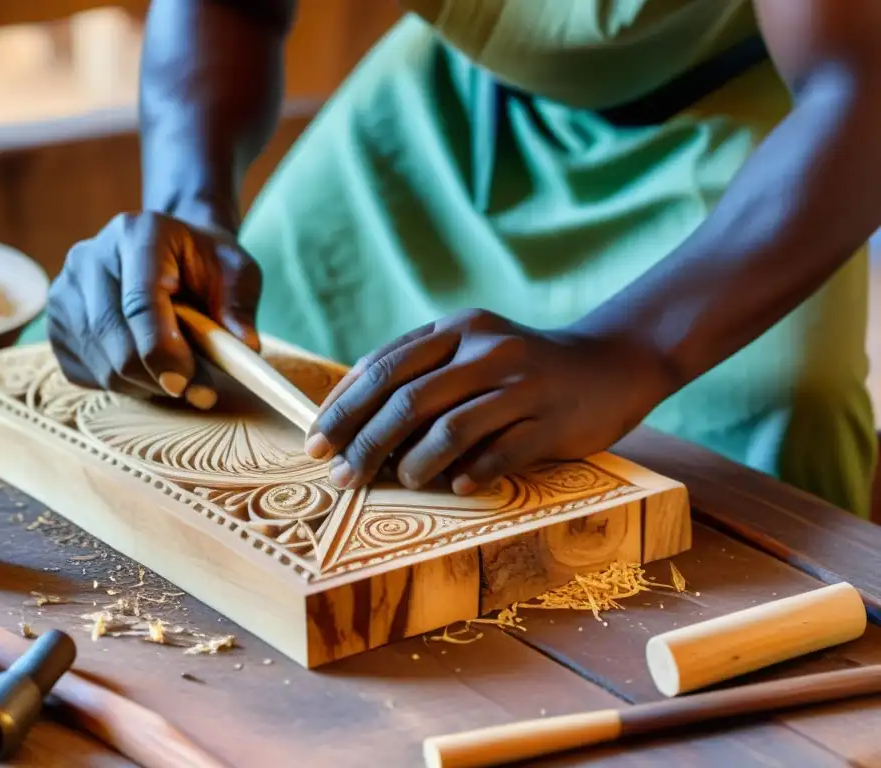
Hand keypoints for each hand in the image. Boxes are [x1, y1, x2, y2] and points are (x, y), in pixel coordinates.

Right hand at [47, 211, 261, 406]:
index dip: (161, 349)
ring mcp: (66, 289)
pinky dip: (123, 384)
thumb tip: (243, 348)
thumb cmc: (207, 264)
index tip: (185, 382)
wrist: (172, 253)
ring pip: (100, 362)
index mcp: (138, 234)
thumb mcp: (238, 273)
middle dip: (156, 375)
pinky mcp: (57, 322)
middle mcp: (90, 256)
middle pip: (113, 335)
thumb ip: (240, 307)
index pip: (139, 301)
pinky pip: (87, 373)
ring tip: (179, 375)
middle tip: (198, 392)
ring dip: (144, 384)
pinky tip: (149, 367)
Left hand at [304, 309, 671, 493]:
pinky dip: (473, 473)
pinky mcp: (551, 419)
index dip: (344, 407)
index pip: (384, 366)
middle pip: (408, 399)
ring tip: (401, 483)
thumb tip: (352, 423)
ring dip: (414, 464)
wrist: (610, 365)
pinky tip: (457, 487)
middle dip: (365, 443)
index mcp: (457, 329)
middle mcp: (486, 350)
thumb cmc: (521, 368)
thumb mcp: (470, 352)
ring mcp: (521, 384)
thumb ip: (420, 375)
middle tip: (340, 477)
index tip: (316, 442)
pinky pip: (502, 452)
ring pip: (450, 428)